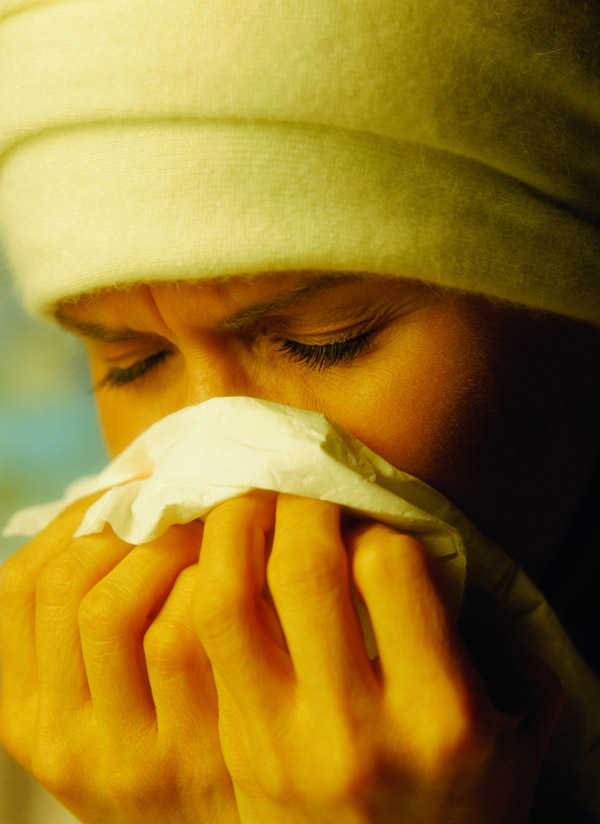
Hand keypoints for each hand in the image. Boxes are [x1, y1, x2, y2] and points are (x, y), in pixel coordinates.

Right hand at [0, 496, 238, 823]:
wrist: (228, 818)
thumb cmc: (170, 728)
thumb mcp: (105, 690)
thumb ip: (90, 621)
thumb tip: (111, 507)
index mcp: (25, 711)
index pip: (20, 586)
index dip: (72, 524)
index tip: (121, 498)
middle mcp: (59, 738)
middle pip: (65, 585)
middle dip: (122, 523)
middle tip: (170, 501)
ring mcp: (123, 752)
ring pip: (112, 604)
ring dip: (162, 544)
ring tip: (200, 523)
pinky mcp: (192, 751)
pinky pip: (179, 631)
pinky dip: (201, 580)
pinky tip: (228, 567)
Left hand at [192, 491, 562, 823]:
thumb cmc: (468, 805)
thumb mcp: (516, 729)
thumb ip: (491, 640)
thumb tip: (425, 543)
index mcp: (441, 717)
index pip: (389, 565)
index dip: (375, 523)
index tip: (368, 523)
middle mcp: (355, 732)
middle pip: (304, 569)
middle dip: (297, 503)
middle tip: (299, 487)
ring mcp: (280, 748)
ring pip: (225, 602)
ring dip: (231, 533)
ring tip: (247, 509)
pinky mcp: (233, 755)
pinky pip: (195, 646)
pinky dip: (196, 585)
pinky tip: (215, 562)